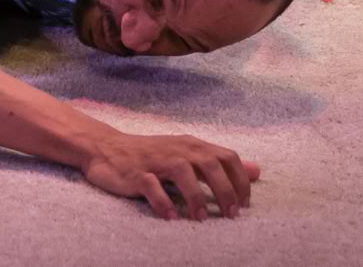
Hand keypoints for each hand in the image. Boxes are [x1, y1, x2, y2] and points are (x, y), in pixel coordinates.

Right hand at [79, 130, 260, 220]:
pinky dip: (163, 202)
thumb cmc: (152, 155)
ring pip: (182, 172)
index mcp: (192, 145)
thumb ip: (221, 164)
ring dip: (196, 196)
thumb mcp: (189, 155)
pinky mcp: (136, 172)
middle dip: (224, 190)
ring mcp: (156, 160)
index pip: (226, 156)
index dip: (240, 180)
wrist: (106, 149)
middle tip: (231, 215)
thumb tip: (257, 171)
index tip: (244, 205)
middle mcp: (177, 149)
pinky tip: (171, 217)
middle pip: (209, 163)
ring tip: (202, 218)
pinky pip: (152, 186)